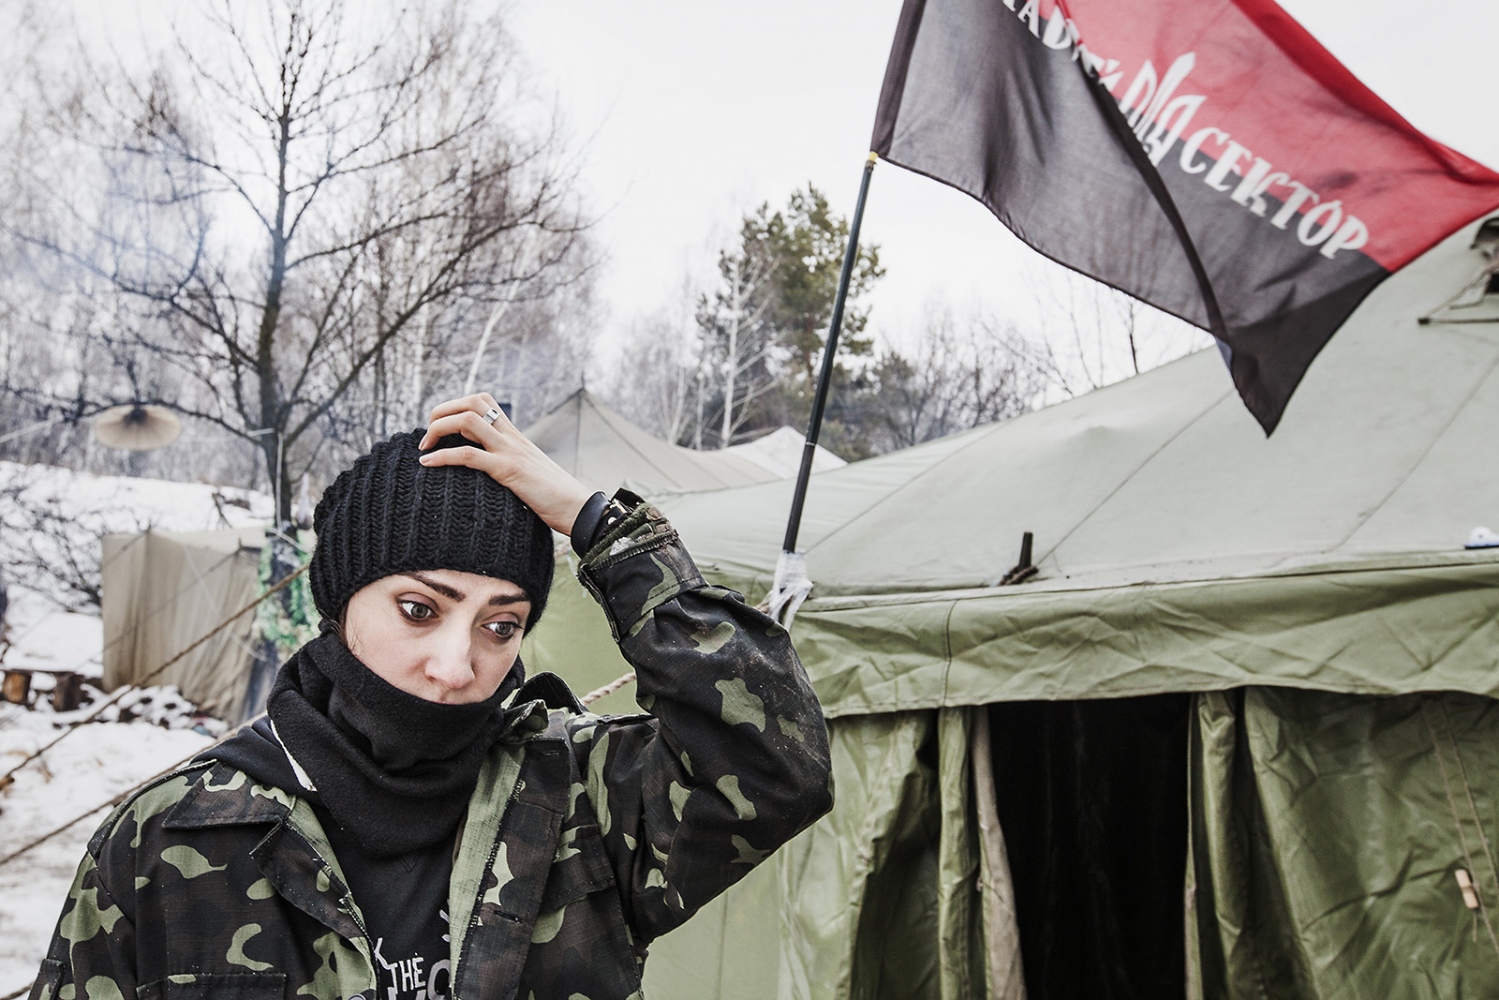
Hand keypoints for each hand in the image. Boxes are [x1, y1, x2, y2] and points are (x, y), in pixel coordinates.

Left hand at [417, 393, 594, 535]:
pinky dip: (443, 457)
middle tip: (427, 437)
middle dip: (441, 412)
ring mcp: (510, 452)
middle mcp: (511, 437)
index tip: (441, 430)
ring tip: (425, 448)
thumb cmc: (555, 497)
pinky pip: (469, 455)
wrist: (578, 509)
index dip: (455, 407)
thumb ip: (510, 465)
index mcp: (515, 436)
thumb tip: (489, 475)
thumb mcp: (529, 473)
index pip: (483, 401)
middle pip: (471, 402)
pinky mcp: (509, 471)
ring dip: (438, 429)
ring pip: (467, 420)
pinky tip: (428, 464)